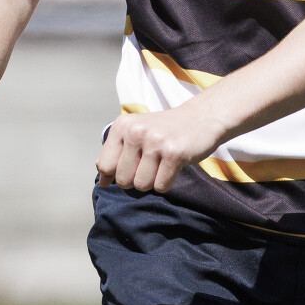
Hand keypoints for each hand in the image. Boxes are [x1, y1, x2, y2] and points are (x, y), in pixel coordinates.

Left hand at [96, 103, 225, 193]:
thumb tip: (102, 180)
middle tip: (150, 164)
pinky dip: (167, 182)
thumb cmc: (166, 130)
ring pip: (141, 185)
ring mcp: (155, 141)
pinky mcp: (174, 153)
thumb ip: (116, 154)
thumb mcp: (136, 133)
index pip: (105, 165)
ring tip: (161, 164)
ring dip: (152, 182)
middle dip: (136, 180)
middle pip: (123, 180)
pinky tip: (173, 166)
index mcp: (122, 125)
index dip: (115, 175)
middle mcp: (136, 131)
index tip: (130, 167)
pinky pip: (161, 186)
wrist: (202, 118)